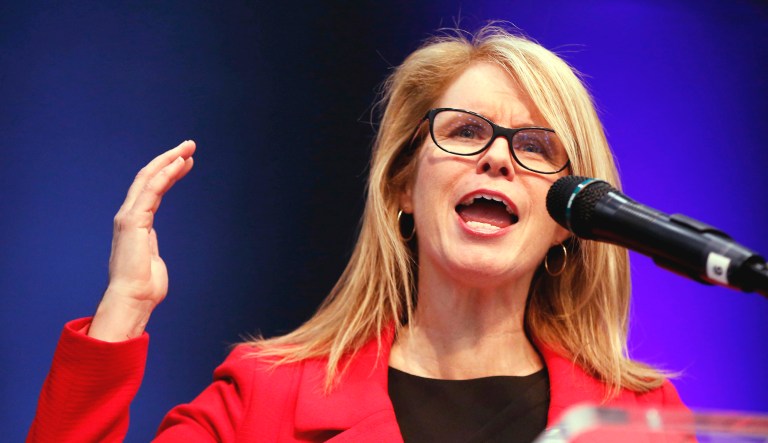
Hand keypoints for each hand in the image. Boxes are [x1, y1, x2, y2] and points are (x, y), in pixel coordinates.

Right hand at [88, 141, 195, 341]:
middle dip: (169, 158)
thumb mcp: (150, 262)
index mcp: (135, 223)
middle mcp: (129, 215)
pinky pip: (151, 190)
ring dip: (169, 160)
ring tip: (188, 148)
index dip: (168, 172)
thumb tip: (151, 253)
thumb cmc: (144, 288)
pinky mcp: (133, 220)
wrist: (133, 300)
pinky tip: (178, 163)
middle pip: (148, 177)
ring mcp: (129, 216)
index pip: (151, 189)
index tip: (185, 161)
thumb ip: (149, 250)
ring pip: (149, 178)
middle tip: (189, 145)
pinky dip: (165, 174)